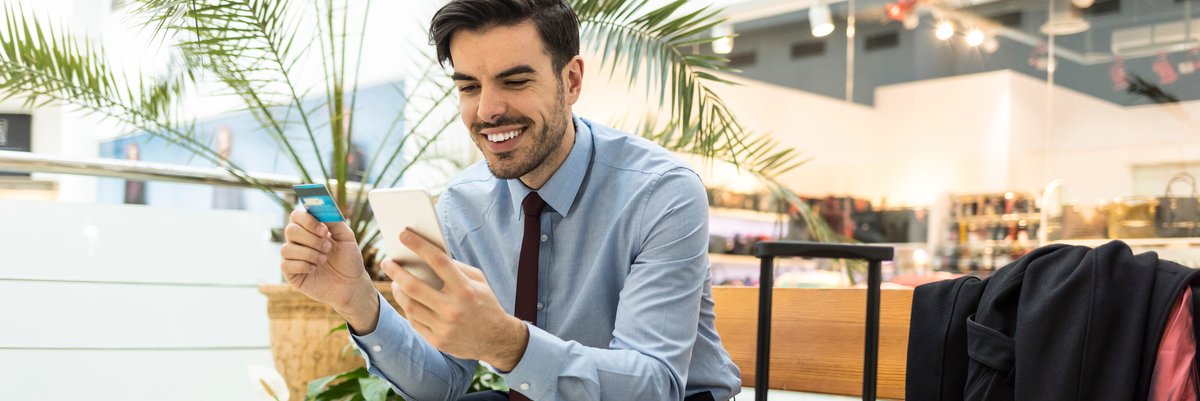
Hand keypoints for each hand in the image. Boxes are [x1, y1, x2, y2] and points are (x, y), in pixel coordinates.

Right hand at [280, 209, 376, 330]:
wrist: (351, 284)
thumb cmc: (348, 259)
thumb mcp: (347, 237)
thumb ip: (335, 222)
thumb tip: (323, 210)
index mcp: (311, 228)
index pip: (297, 216)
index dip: (308, 221)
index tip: (325, 230)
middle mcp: (299, 241)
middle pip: (290, 230)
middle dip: (311, 239)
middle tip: (328, 248)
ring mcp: (293, 257)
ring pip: (286, 248)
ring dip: (309, 254)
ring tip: (324, 259)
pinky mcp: (291, 273)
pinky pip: (285, 265)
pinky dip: (303, 266)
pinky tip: (314, 269)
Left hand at [383, 228, 528, 370]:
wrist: (497, 340)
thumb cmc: (486, 303)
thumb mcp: (479, 281)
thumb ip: (456, 267)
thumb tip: (428, 255)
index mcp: (465, 289)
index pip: (438, 261)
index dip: (419, 245)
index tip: (403, 235)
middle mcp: (453, 309)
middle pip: (414, 286)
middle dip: (396, 271)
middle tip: (387, 262)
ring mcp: (444, 327)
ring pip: (410, 305)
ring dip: (398, 290)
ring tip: (395, 281)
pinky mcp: (438, 341)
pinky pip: (414, 321)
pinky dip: (408, 308)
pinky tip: (406, 299)